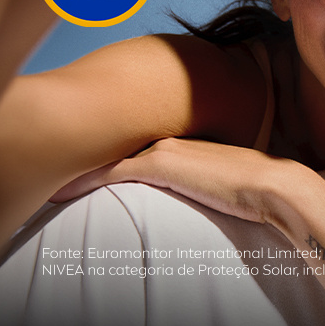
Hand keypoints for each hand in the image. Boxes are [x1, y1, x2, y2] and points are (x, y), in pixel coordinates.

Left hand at [51, 137, 313, 223]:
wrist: (270, 183)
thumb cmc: (255, 185)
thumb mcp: (227, 172)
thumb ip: (206, 170)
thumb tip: (205, 181)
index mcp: (184, 136)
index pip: (138, 136)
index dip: (112, 141)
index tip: (91, 148)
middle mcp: (169, 135)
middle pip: (118, 138)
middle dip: (89, 144)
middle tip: (62, 152)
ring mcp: (163, 148)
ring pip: (109, 152)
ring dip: (80, 161)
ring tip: (54, 169)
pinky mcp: (160, 165)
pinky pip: (110, 173)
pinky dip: (85, 180)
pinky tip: (64, 190)